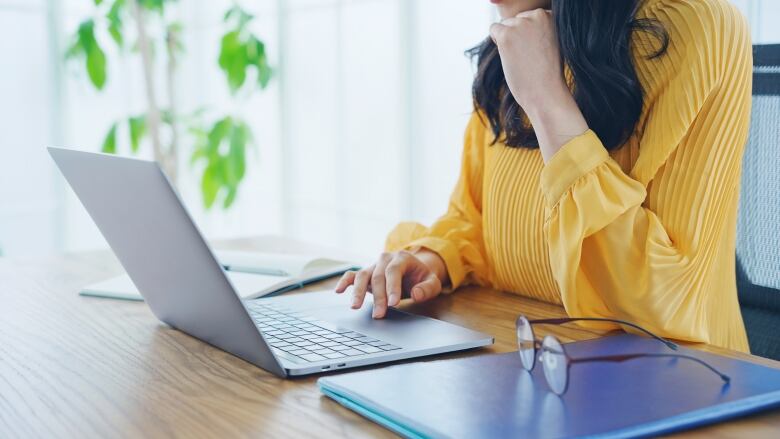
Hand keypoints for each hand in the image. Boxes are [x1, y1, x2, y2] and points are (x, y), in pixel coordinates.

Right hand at [334, 249, 446, 318]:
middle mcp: (385, 259)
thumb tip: (416, 294)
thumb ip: (427, 288)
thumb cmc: (421, 278)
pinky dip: (345, 282)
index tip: (393, 304)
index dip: (392, 287)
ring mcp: (373, 265)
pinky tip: (338, 291)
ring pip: (362, 275)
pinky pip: (352, 275)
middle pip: (378, 276)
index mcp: (402, 258)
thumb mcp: (432, 283)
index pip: (394, 271)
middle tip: (379, 314)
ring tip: (355, 306)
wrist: (413, 270)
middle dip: (378, 297)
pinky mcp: (366, 273)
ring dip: (358, 291)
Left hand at [490, 9, 587, 160]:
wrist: (546, 92)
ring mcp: (522, 23)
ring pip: (505, 25)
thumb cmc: (548, 73)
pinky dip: (497, 42)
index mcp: (552, 15)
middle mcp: (538, 15)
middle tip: (529, 57)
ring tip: (522, 59)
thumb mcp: (550, 42)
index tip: (537, 51)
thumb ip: (538, 29)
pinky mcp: (507, 34)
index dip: (528, 36)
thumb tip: (519, 25)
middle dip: (517, 37)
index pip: (529, 17)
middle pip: (515, 19)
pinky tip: (510, 56)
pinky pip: (494, 29)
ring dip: (508, 41)